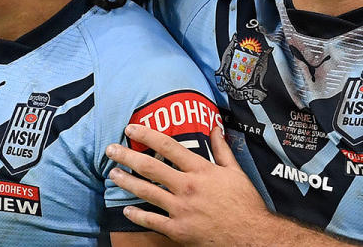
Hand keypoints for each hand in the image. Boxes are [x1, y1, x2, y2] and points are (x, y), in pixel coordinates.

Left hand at [106, 124, 271, 244]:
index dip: (147, 135)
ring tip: (113, 174)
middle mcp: (188, 187)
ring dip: (126, 182)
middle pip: (150, 167)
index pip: (168, 147)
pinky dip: (137, 215)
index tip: (131, 128)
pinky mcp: (178, 230)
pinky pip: (152, 220)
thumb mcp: (235, 171)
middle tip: (111, 149)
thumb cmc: (245, 203)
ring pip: (146, 192)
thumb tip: (215, 126)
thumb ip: (222, 149)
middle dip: (127, 156)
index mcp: (201, 170)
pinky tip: (125, 210)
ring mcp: (181, 209)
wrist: (251, 236)